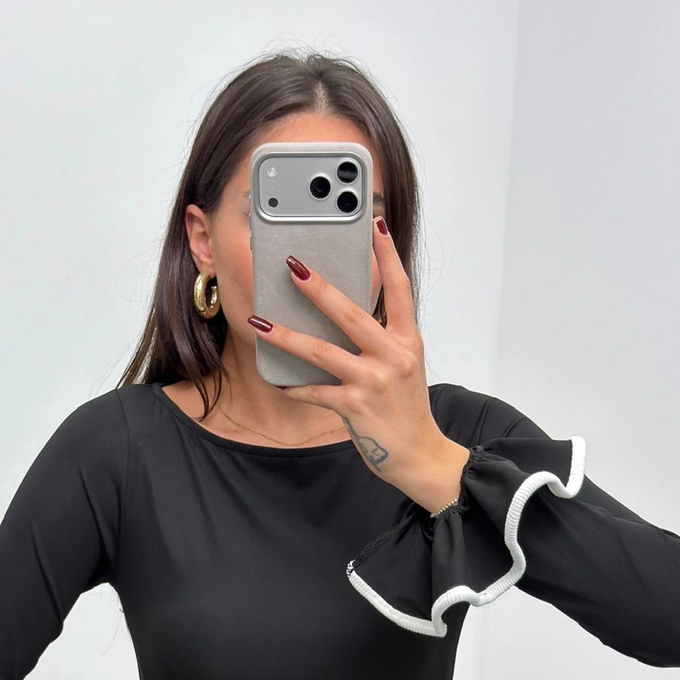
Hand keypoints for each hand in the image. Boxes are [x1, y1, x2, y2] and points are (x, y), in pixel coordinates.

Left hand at [247, 218, 469, 514]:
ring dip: (286, 336)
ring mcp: (374, 381)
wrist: (420, 455)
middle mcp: (393, 355)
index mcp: (407, 340)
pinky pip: (316, 392)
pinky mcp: (356, 406)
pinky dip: (295, 387)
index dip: (386, 255)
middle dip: (319, 288)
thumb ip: (382, 340)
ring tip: (260, 322)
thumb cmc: (407, 410)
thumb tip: (343, 316)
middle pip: (351, 313)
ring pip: (322, 351)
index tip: (374, 224)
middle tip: (293, 265)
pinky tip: (278, 382)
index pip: (399, 288)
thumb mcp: (404, 367)